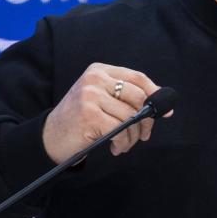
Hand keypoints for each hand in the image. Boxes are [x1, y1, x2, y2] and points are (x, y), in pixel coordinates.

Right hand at [42, 63, 170, 163]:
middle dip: (146, 119)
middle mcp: (94, 79)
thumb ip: (127, 97)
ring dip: (133, 136)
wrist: (50, 137)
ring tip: (125, 144)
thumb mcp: (101, 99)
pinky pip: (120, 130)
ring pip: (130, 116)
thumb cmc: (81, 119)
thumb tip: (164, 105)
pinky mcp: (89, 115)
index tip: (166, 110)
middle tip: (143, 134)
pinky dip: (123, 142)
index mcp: (100, 70)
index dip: (155, 93)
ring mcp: (90, 96)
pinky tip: (116, 147)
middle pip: (138, 96)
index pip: (137, 77)